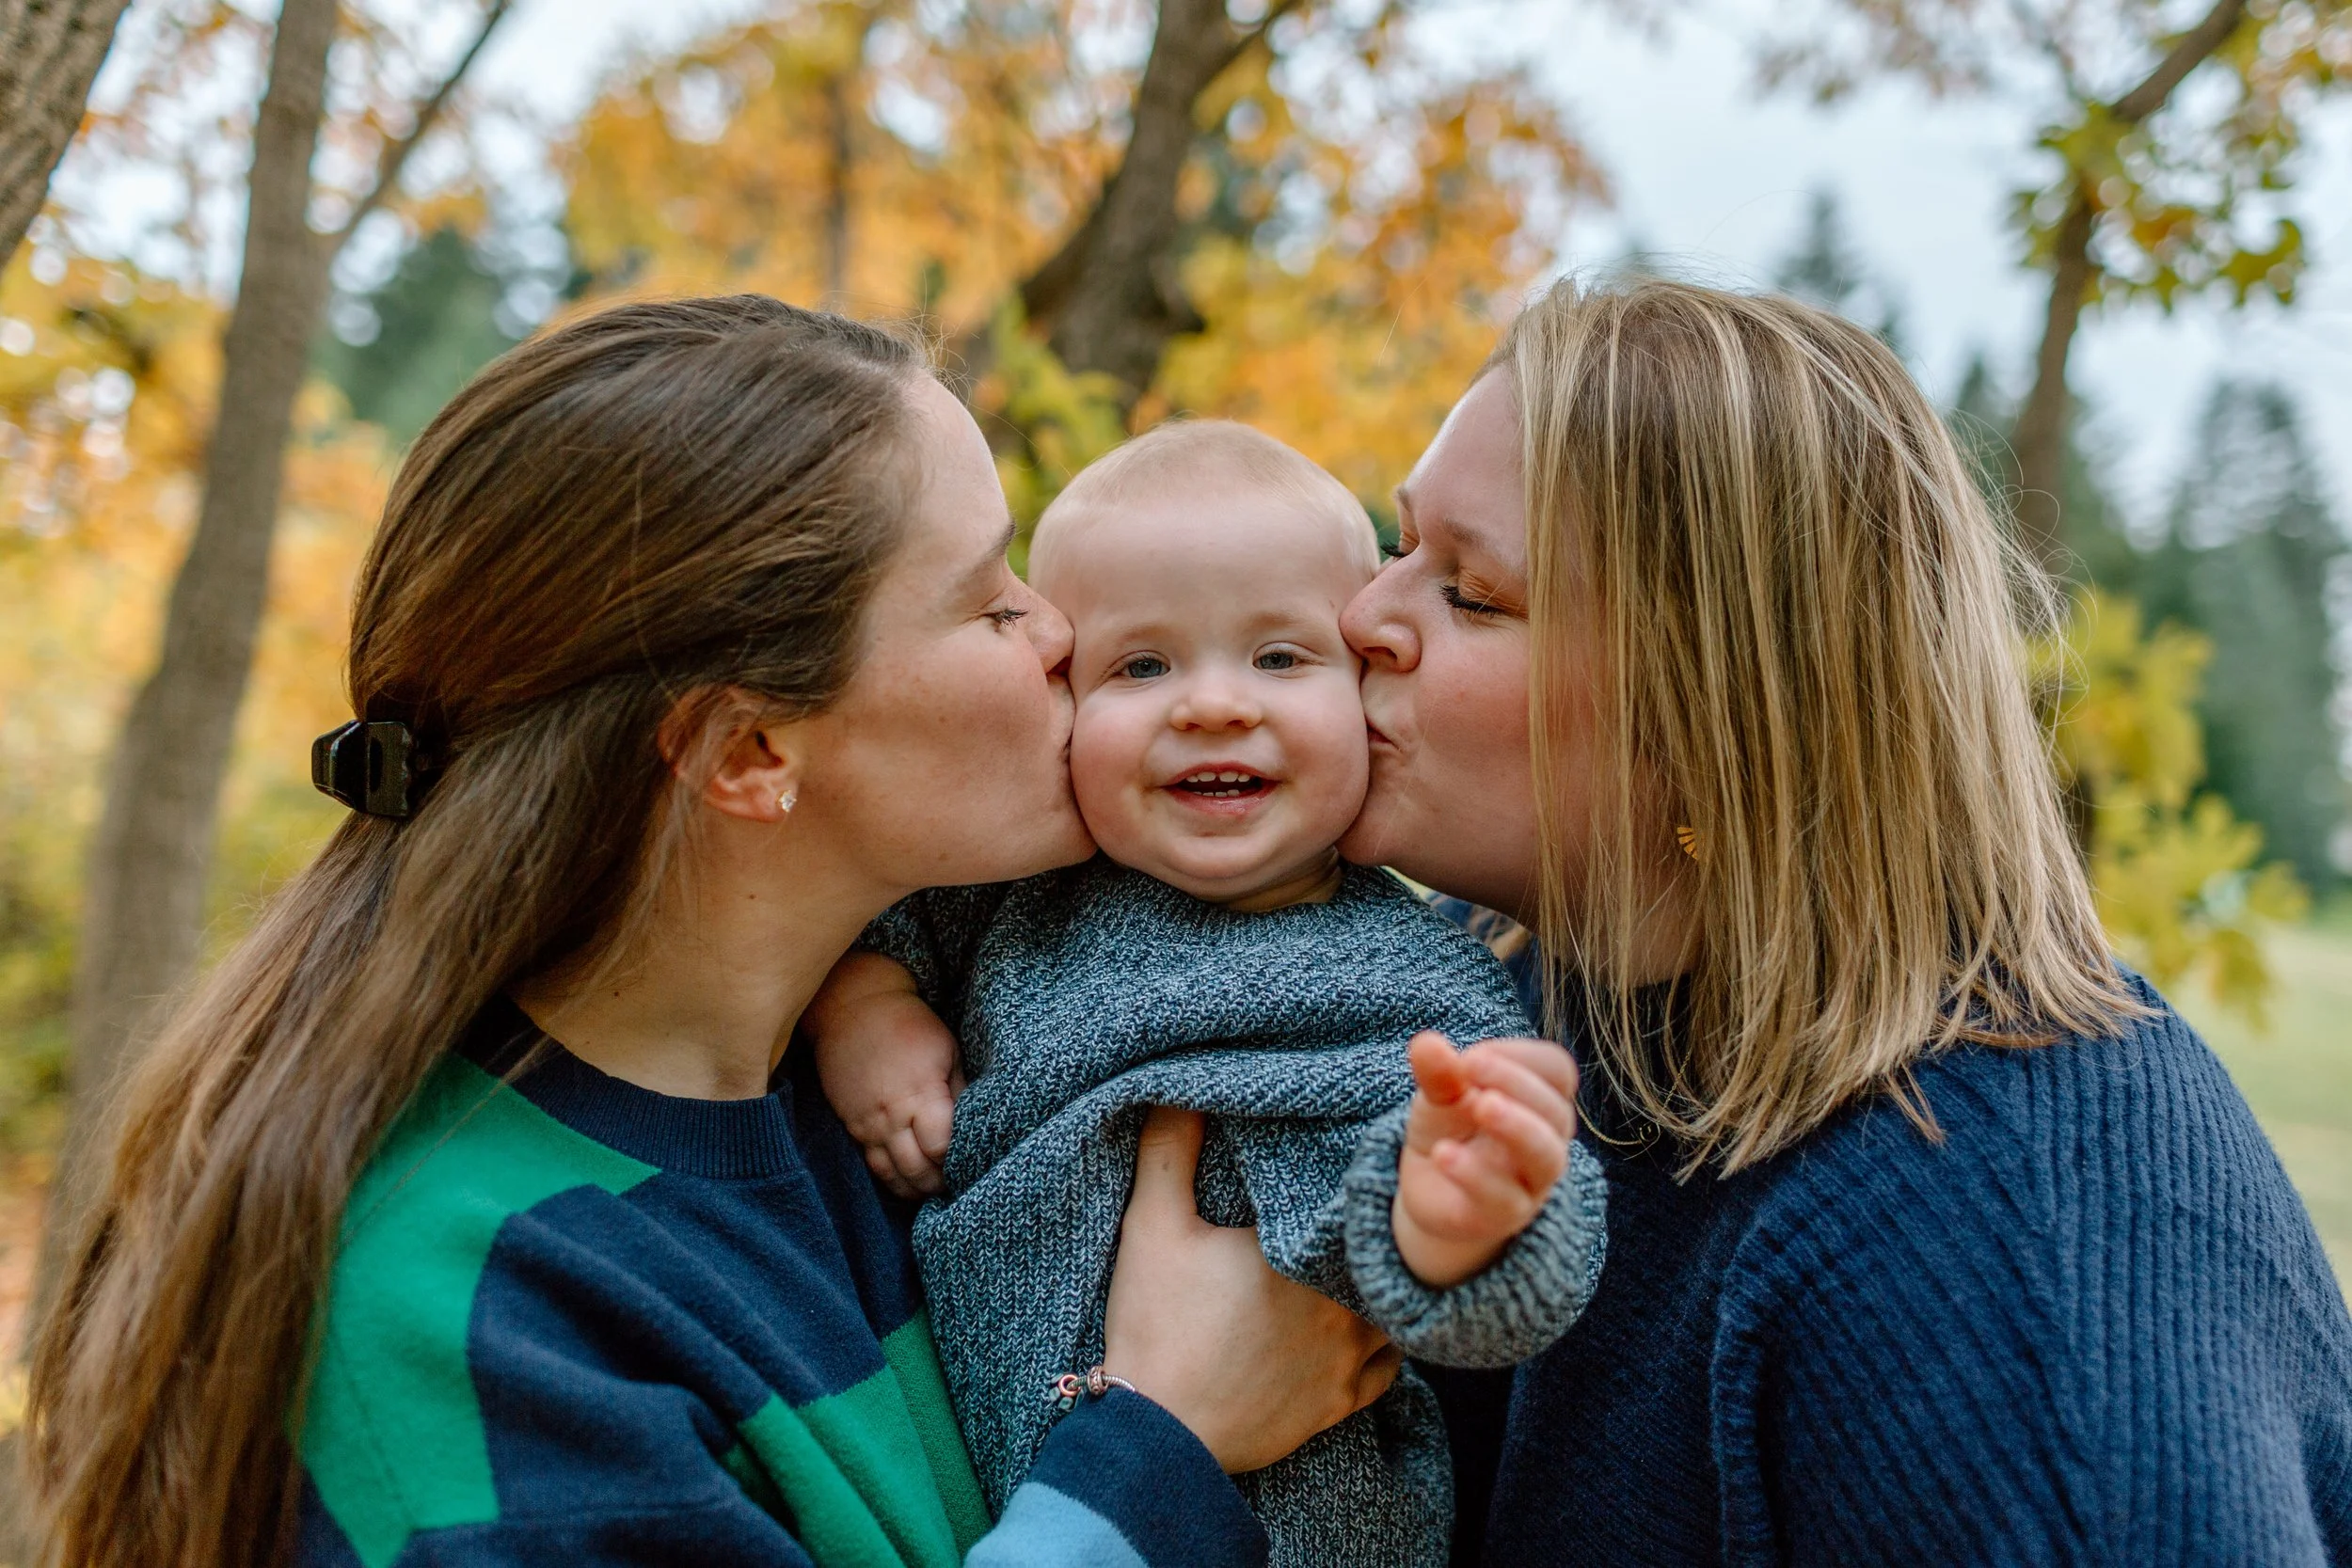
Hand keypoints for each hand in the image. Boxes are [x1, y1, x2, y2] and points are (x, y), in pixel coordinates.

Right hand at [806, 952, 962, 1197]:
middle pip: (917, 1170)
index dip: (957, 1161)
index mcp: (921, 1094)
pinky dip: (891, 1179)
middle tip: (956, 1185)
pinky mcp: (852, 1125)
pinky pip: (871, 1164)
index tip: (970, 1162)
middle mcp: (892, 1115)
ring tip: (933, 1191)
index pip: (941, 1148)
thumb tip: (974, 1126)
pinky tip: (907, 1182)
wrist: (854, 1010)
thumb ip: (960, 1092)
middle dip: (938, 1183)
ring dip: (914, 1189)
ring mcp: (868, 1124)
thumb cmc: (908, 1026)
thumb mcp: (947, 1051)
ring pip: (891, 1175)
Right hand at [1104, 1107, 1400, 1472]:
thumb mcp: (1152, 1227)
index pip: (1349, 1199)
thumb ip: (1169, 1150)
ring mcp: (1350, 1357)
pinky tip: (1366, 1322)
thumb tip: (1178, 1091)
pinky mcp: (1342, 1402)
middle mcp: (1344, 1302)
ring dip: (1383, 1282)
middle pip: (1378, 1251)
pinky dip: (1383, 1341)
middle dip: (1370, 1229)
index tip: (1347, 1158)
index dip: (1352, 1177)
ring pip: (1395, 1304)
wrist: (1159, 1434)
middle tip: (1356, 1207)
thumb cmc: (1156, 1327)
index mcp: (1305, 1252)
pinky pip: (1389, 1364)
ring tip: (1366, 1260)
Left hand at [1391, 1033, 1577, 1287]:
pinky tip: (1442, 1153)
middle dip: (1517, 1084)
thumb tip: (1426, 1042)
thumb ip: (1437, 1070)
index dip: (1520, 1056)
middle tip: (1471, 1067)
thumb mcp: (1439, 1094)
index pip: (1556, 1069)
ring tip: (1480, 1105)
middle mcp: (1547, 1140)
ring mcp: (1531, 1181)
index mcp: (1540, 1099)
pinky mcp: (1503, 1215)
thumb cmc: (1451, 1128)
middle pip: (1556, 1111)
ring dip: (1516, 1127)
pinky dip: (1474, 1174)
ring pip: (1546, 1156)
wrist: (1432, 1189)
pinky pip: (1503, 1197)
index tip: (1472, 1057)